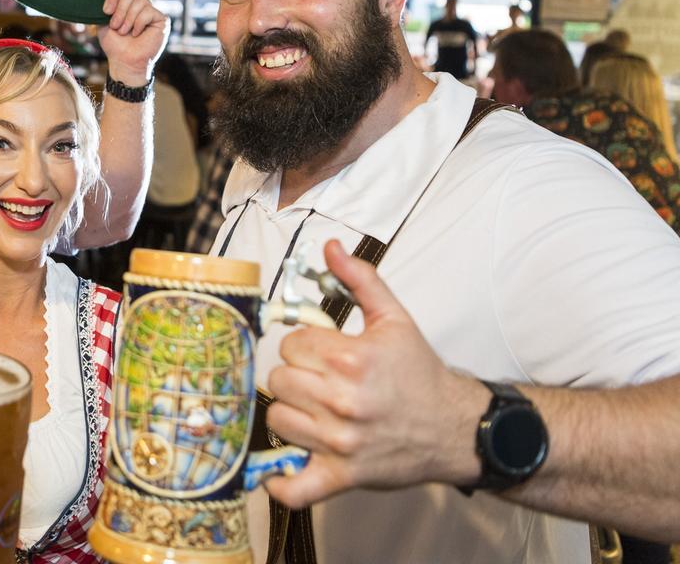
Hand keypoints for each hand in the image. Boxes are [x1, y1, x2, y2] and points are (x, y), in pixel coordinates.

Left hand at [96, 0, 169, 81]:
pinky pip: (148, 11)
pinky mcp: (161, 20)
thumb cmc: (115, 45)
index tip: (106, 11)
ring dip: (128, 18)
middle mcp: (139, 6)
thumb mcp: (103, 23)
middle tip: (115, 25)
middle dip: (120, 9)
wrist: (124, 61)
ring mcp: (151, 12)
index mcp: (126, 5)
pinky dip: (139, 23)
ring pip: (140, 1)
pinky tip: (136, 34)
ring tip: (124, 32)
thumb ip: (105, 7)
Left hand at [262, 240, 484, 508]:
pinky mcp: (342, 476)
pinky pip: (295, 488)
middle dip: (294, 377)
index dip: (301, 345)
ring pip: (277, 421)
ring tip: (312, 411)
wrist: (457, 427)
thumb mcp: (395, 319)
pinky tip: (281, 469)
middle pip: (278, 380)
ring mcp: (340, 442)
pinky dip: (281, 483)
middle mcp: (342, 401)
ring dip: (289, 415)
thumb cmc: (420, 373)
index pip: (290, 344)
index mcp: (351, 359)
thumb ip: (359, 279)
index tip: (320, 352)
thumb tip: (331, 247)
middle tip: (316, 381)